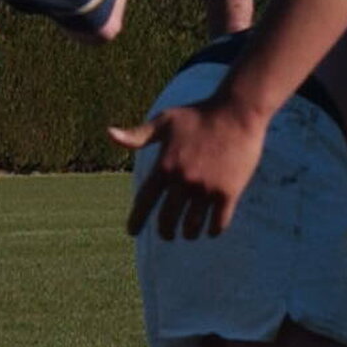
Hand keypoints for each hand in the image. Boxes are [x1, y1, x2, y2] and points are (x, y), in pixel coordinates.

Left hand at [114, 88, 270, 238]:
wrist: (237, 112)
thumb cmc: (198, 115)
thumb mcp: (164, 121)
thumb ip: (138, 135)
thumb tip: (109, 134)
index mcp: (165, 165)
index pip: (144, 201)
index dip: (136, 220)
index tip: (132, 231)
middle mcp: (183, 180)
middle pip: (167, 219)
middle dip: (165, 231)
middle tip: (166, 234)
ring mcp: (206, 188)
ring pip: (192, 225)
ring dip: (188, 233)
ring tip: (187, 233)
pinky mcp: (228, 192)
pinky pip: (218, 223)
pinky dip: (212, 230)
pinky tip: (209, 230)